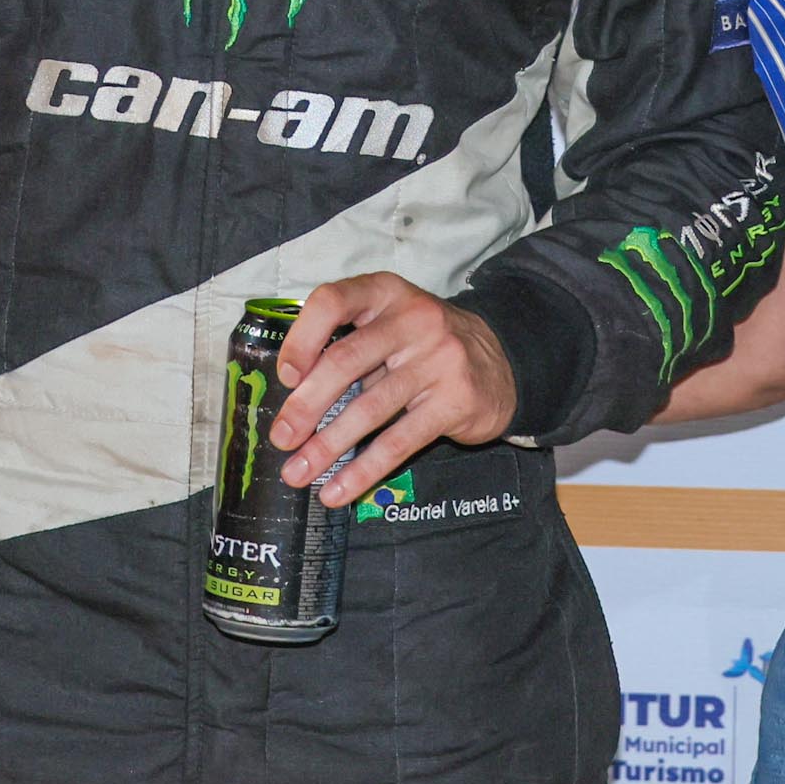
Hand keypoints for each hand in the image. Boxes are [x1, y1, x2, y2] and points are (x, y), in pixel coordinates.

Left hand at [271, 275, 518, 509]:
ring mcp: (438, 359)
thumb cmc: (424, 346)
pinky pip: (400, 441)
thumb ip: (349, 346)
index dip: (302, 338)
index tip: (286, 377)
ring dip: (326, 446)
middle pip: (346, 361)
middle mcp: (413, 319)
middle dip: (306, 406)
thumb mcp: (390, 325)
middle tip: (282, 439)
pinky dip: (363, 471)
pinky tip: (338, 491)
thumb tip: (292, 400)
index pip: (334, 301)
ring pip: (369, 408)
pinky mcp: (455, 401)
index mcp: (386, 292)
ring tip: (297, 473)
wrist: (502, 364)